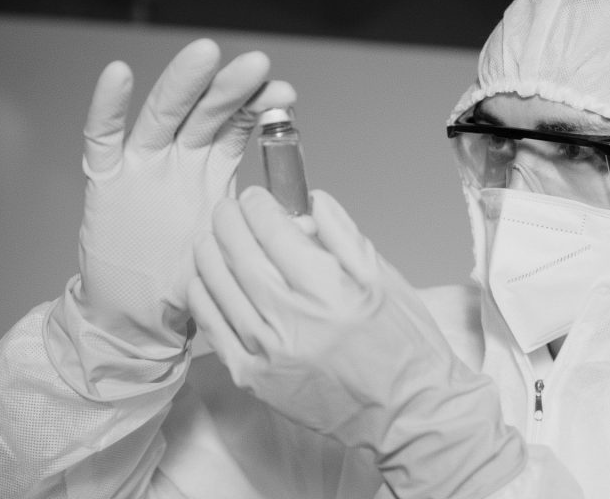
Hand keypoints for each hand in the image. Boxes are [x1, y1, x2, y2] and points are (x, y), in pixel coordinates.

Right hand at [75, 39, 295, 349]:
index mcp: (213, 169)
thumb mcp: (234, 248)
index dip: (260, 106)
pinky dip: (108, 107)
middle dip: (231, 87)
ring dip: (183, 84)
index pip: (239, 126)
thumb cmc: (190, 279)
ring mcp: (142, 165)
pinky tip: (119, 74)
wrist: (138, 314)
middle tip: (256, 63)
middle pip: (206, 112)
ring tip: (205, 54)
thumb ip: (263, 228)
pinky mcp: (106, 180)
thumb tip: (314, 221)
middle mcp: (179, 158)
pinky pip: (103, 139)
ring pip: (163, 115)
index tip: (287, 93)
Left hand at [189, 187, 525, 497]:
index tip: (256, 197)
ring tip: (210, 235)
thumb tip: (309, 202)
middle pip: (241, 257)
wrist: (406, 413)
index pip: (276, 233)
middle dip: (227, 223)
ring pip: (221, 290)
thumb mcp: (385, 278)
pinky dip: (204, 299)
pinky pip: (215, 332)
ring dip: (208, 254)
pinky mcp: (255, 381)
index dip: (259, 207)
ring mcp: (269, 354)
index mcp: (331, 291)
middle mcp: (294, 322)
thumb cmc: (404, 346)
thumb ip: (343, 236)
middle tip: (226, 207)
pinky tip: (203, 280)